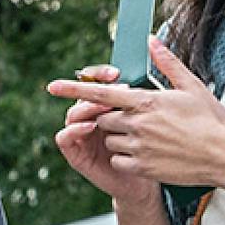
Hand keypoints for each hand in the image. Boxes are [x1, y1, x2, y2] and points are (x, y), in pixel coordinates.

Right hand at [44, 63, 160, 202]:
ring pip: (72, 113)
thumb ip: (155, 80)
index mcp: (108, 105)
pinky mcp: (77, 154)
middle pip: (81, 95)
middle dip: (93, 90)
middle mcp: (92, 117)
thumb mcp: (159, 112)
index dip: (100, 74)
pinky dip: (73, 130)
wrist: (149, 184)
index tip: (116, 73)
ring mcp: (82, 135)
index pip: (96, 81)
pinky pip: (65, 138)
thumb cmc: (156, 149)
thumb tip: (153, 40)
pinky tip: (90, 127)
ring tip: (102, 107)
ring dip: (85, 108)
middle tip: (111, 91)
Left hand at [77, 39, 224, 186]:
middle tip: (141, 118)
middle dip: (114, 118)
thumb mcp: (191, 86)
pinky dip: (127, 157)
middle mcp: (136, 124)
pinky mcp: (142, 167)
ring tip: (152, 136)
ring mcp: (138, 147)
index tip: (52, 86)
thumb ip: (166, 63)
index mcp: (145, 102)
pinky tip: (150, 152)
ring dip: (121, 137)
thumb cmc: (211, 120)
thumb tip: (152, 40)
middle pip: (104, 119)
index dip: (74, 89)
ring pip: (110, 139)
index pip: (100, 94)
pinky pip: (119, 159)